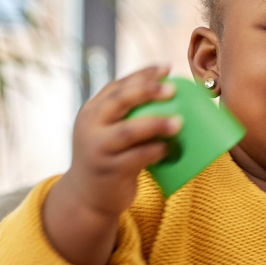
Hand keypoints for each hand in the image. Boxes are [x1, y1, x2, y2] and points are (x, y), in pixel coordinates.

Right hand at [42, 66, 180, 264]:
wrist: (87, 196)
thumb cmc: (110, 158)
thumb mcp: (109, 132)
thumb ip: (129, 117)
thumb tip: (175, 100)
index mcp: (92, 112)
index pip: (117, 86)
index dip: (142, 75)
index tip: (166, 68)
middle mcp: (90, 126)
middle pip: (118, 101)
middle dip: (146, 91)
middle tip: (172, 90)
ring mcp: (98, 149)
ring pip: (127, 131)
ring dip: (155, 124)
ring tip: (178, 122)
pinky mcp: (109, 170)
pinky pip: (135, 158)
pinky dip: (154, 151)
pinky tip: (167, 149)